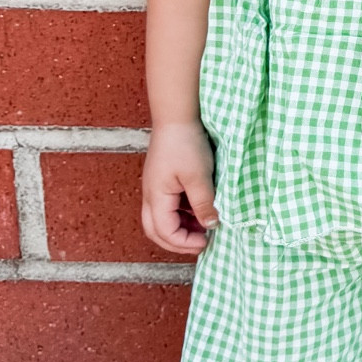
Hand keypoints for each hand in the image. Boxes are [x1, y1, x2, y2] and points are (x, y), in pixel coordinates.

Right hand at [142, 120, 218, 255]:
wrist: (176, 117)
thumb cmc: (186, 144)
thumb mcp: (199, 176)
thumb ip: (204, 203)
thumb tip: (211, 226)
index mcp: (156, 197)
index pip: (165, 232)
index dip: (185, 242)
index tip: (207, 241)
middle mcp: (151, 196)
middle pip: (156, 231)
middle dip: (178, 242)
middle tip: (202, 243)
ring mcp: (155, 188)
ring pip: (161, 220)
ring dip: (181, 228)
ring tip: (204, 226)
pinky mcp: (162, 181)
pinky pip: (168, 206)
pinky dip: (183, 215)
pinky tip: (200, 210)